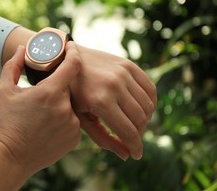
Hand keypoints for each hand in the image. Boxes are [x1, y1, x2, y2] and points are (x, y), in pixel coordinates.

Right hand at [0, 42, 81, 174]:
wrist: (10, 157)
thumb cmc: (5, 122)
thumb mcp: (4, 90)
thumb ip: (12, 66)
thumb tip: (21, 49)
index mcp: (50, 92)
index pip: (72, 64)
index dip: (73, 52)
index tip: (71, 46)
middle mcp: (66, 107)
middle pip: (68, 87)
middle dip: (57, 87)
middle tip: (41, 94)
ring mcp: (73, 124)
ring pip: (71, 105)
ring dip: (60, 104)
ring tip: (41, 115)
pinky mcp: (75, 138)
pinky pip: (74, 121)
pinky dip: (64, 119)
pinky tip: (47, 126)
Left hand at [70, 46, 156, 160]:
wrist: (66, 60)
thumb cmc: (70, 93)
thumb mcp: (80, 117)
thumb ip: (103, 138)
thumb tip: (126, 155)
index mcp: (100, 100)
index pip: (128, 131)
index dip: (135, 147)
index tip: (136, 155)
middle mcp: (115, 85)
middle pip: (141, 119)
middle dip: (139, 134)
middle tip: (131, 139)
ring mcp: (123, 73)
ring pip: (148, 105)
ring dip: (145, 120)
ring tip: (134, 124)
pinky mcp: (128, 65)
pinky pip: (150, 88)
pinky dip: (150, 102)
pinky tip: (141, 109)